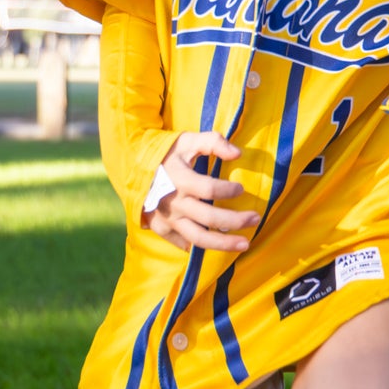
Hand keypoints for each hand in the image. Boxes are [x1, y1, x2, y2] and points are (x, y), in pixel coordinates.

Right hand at [146, 130, 260, 253]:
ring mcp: (167, 218)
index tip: (241, 189)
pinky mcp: (161, 229)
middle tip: (256, 218)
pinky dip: (200, 248)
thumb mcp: (187, 140)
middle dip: (236, 220)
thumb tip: (238, 153)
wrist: (132, 168)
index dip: (229, 190)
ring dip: (224, 243)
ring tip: (245, 244)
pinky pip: (183, 243)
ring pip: (198, 238)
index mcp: (179, 178)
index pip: (209, 189)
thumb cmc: (166, 154)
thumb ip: (213, 142)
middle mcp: (173, 202)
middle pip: (209, 217)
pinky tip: (217, 247)